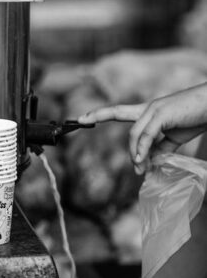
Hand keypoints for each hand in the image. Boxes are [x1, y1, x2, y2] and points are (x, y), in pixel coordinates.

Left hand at [78, 83, 206, 173]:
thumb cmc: (196, 117)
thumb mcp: (175, 137)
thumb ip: (160, 148)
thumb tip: (149, 163)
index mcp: (149, 112)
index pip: (120, 111)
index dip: (100, 113)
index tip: (82, 116)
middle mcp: (148, 108)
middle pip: (118, 112)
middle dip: (97, 115)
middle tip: (83, 123)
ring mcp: (154, 109)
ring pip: (134, 133)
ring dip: (134, 154)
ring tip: (139, 169)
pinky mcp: (163, 114)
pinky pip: (146, 135)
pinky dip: (142, 149)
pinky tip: (142, 161)